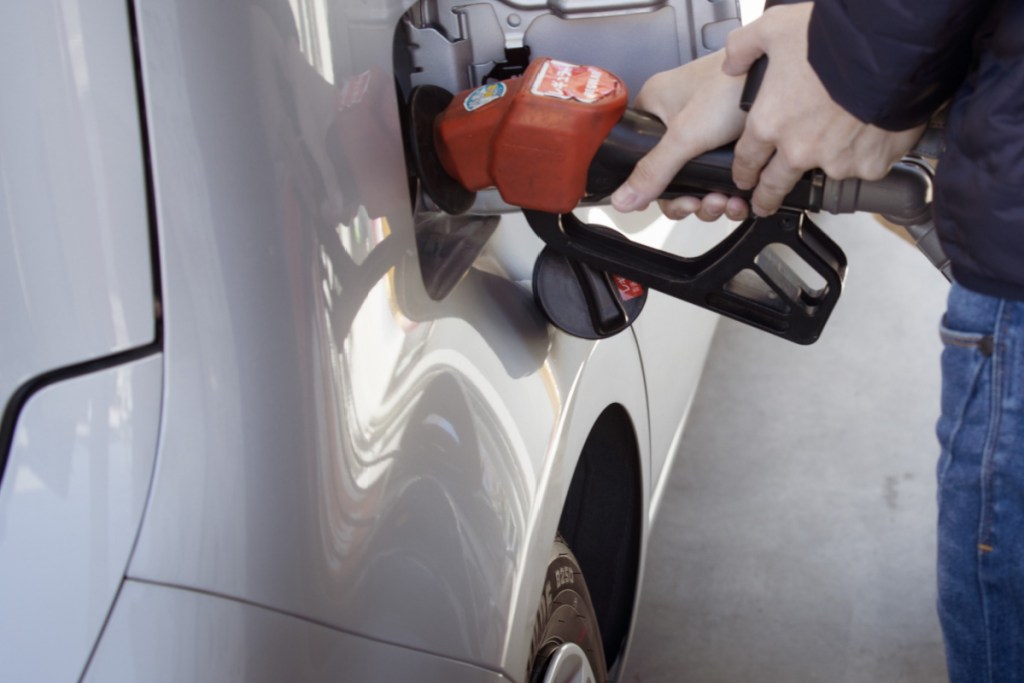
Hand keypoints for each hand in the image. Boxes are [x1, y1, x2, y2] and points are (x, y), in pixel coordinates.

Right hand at [611, 50, 748, 219]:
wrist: (787, 76)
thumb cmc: (733, 85)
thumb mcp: (685, 135)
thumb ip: (654, 171)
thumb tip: (623, 199)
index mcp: (655, 107)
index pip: (641, 159)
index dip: (657, 188)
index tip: (676, 200)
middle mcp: (678, 119)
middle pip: (672, 177)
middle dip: (690, 199)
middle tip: (703, 204)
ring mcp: (706, 131)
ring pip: (699, 181)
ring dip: (711, 201)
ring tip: (725, 201)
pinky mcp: (732, 139)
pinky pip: (722, 177)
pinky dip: (730, 194)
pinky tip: (739, 199)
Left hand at [723, 2, 923, 215]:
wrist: (891, 47)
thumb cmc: (834, 38)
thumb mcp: (774, 28)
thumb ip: (745, 48)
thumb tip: (731, 62)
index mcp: (770, 123)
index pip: (746, 160)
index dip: (744, 171)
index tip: (745, 178)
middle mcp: (798, 149)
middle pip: (774, 185)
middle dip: (766, 197)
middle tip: (765, 203)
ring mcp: (834, 161)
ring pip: (825, 173)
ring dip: (827, 162)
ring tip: (839, 141)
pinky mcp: (869, 165)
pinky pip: (864, 166)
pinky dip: (866, 153)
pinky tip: (870, 131)